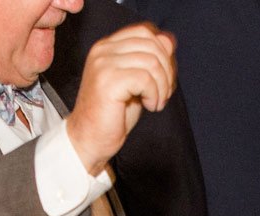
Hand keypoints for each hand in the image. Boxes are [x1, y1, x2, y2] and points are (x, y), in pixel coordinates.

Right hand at [64, 23, 176, 173]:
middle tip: (164, 94)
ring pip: (152, 61)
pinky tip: (149, 106)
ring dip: (162, 86)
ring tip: (156, 102)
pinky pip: (145, 79)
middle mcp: (103, 50)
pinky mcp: (108, 81)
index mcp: (108, 46)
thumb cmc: (113, 114)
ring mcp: (104, 64)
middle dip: (167, 71)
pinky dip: (155, 94)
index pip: (145, 32)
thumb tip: (169, 41)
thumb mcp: (136, 82)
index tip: (164, 78)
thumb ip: (150, 60)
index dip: (163, 53)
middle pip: (152, 44)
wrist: (89, 139)